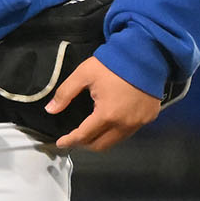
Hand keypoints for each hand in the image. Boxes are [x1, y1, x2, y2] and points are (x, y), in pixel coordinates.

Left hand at [46, 56, 160, 151]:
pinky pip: (129, 132)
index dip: (69, 141)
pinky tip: (109, 124)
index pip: (84, 136)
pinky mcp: (149, 117)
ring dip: (100, 140)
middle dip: (83, 144)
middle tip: (73, 139)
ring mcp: (139, 122)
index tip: (60, 142)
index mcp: (107, 115)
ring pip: (116, 141)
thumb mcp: (83, 75)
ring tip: (89, 133)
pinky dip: (116, 132)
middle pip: (100, 145)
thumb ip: (65, 93)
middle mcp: (124, 124)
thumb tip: (50, 110)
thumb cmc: (113, 64)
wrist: (147, 54)